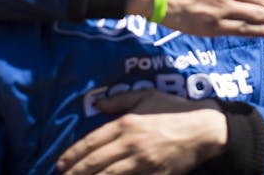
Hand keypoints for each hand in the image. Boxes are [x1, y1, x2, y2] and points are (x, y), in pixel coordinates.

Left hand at [56, 90, 225, 174]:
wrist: (203, 129)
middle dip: (74, 173)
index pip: (91, 142)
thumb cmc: (174, 110)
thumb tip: (97, 103)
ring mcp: (142, 163)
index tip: (60, 164)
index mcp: (126, 123)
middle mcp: (130, 144)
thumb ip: (120, 100)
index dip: (72, 155)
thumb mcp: (146, 96)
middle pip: (94, 163)